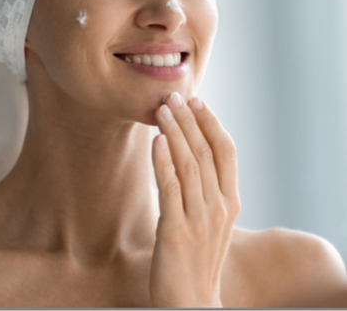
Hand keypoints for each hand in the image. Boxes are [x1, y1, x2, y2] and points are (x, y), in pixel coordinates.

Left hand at [149, 92, 239, 307]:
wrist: (191, 301)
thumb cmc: (199, 256)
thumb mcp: (212, 219)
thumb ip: (208, 187)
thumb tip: (191, 151)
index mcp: (230, 200)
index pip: (226, 151)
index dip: (211, 123)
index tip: (196, 101)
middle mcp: (219, 205)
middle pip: (205, 151)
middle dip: (188, 120)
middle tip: (173, 96)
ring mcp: (199, 218)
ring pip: (188, 164)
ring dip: (174, 133)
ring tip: (161, 110)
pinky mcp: (177, 230)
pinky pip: (170, 188)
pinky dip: (164, 162)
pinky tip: (156, 141)